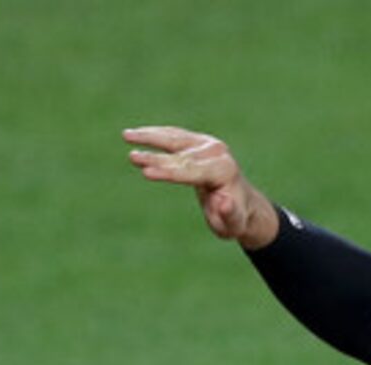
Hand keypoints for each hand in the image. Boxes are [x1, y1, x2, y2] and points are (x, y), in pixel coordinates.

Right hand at [122, 125, 278, 247]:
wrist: (244, 204)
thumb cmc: (235, 219)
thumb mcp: (234, 225)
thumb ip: (229, 214)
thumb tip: (223, 201)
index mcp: (224, 172)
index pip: (191, 172)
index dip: (168, 172)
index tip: (147, 172)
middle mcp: (217, 153)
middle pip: (180, 156)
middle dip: (155, 157)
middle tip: (133, 158)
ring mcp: (208, 144)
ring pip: (174, 138)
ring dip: (150, 136)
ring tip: (126, 135)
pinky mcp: (200, 141)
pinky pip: (174, 135)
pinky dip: (156, 134)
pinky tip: (136, 133)